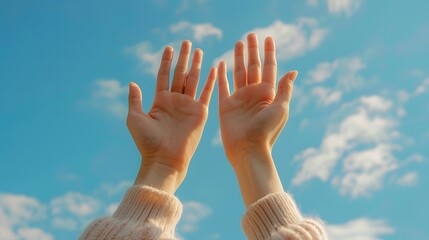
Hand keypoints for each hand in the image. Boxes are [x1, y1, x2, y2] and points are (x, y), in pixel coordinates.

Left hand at [127, 40, 216, 192]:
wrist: (165, 160)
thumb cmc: (148, 143)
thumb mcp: (135, 119)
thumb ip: (135, 100)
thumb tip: (132, 83)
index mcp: (160, 101)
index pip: (164, 76)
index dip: (166, 62)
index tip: (169, 48)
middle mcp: (175, 101)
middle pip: (180, 74)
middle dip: (183, 58)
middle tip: (186, 42)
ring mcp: (188, 106)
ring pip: (193, 80)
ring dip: (196, 65)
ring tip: (199, 50)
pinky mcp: (200, 113)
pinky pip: (206, 93)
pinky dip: (210, 81)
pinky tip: (213, 69)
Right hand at [217, 33, 297, 205]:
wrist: (248, 150)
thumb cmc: (267, 132)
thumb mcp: (281, 109)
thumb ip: (285, 89)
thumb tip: (294, 71)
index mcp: (268, 93)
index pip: (269, 67)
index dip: (269, 52)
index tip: (268, 37)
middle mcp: (254, 94)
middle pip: (253, 66)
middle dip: (253, 50)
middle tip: (251, 35)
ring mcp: (239, 99)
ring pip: (238, 73)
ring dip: (238, 58)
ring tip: (238, 43)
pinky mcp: (226, 106)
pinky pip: (222, 87)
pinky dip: (221, 76)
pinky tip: (221, 64)